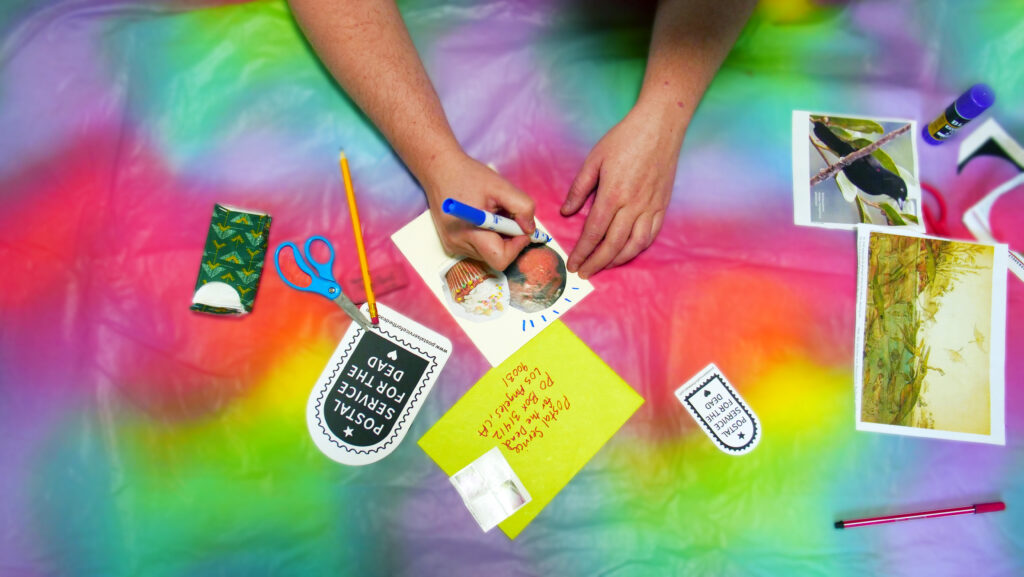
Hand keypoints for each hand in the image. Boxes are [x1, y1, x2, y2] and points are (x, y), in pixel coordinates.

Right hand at [423, 153, 536, 270]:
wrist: (439, 170)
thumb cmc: (469, 176)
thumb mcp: (502, 186)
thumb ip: (522, 207)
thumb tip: (530, 229)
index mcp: (470, 231)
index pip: (500, 259)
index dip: (516, 247)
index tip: (521, 228)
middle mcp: (458, 244)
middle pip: (495, 257)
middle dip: (508, 240)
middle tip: (507, 216)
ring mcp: (453, 245)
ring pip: (487, 253)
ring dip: (497, 238)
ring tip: (491, 214)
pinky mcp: (450, 244)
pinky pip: (477, 249)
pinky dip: (486, 237)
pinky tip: (482, 218)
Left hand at [562, 103, 685, 277]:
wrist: (659, 126)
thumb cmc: (624, 139)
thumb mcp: (594, 160)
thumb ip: (579, 188)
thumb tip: (567, 212)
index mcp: (613, 194)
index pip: (594, 232)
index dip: (582, 251)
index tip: (573, 263)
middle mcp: (633, 205)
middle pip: (613, 244)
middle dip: (596, 263)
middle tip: (584, 273)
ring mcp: (651, 207)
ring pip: (634, 244)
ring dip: (617, 260)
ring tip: (603, 267)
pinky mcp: (662, 205)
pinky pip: (651, 234)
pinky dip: (638, 248)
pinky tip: (627, 252)